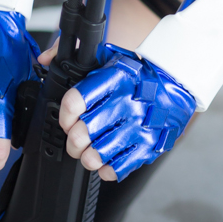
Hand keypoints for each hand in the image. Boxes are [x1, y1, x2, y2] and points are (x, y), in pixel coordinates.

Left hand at [59, 45, 196, 178]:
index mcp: (114, 80)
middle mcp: (126, 103)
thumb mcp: (109, 55)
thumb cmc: (138, 74)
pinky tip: (108, 160)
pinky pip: (118, 168)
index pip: (75, 102)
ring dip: (87, 157)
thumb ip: (73, 52)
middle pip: (81, 134)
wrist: (178, 83)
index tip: (67, 119)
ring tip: (90, 152)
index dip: (65, 115)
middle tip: (77, 140)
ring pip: (96, 155)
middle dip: (73, 141)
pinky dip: (107, 169)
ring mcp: (138, 127)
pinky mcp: (149, 146)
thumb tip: (45, 59)